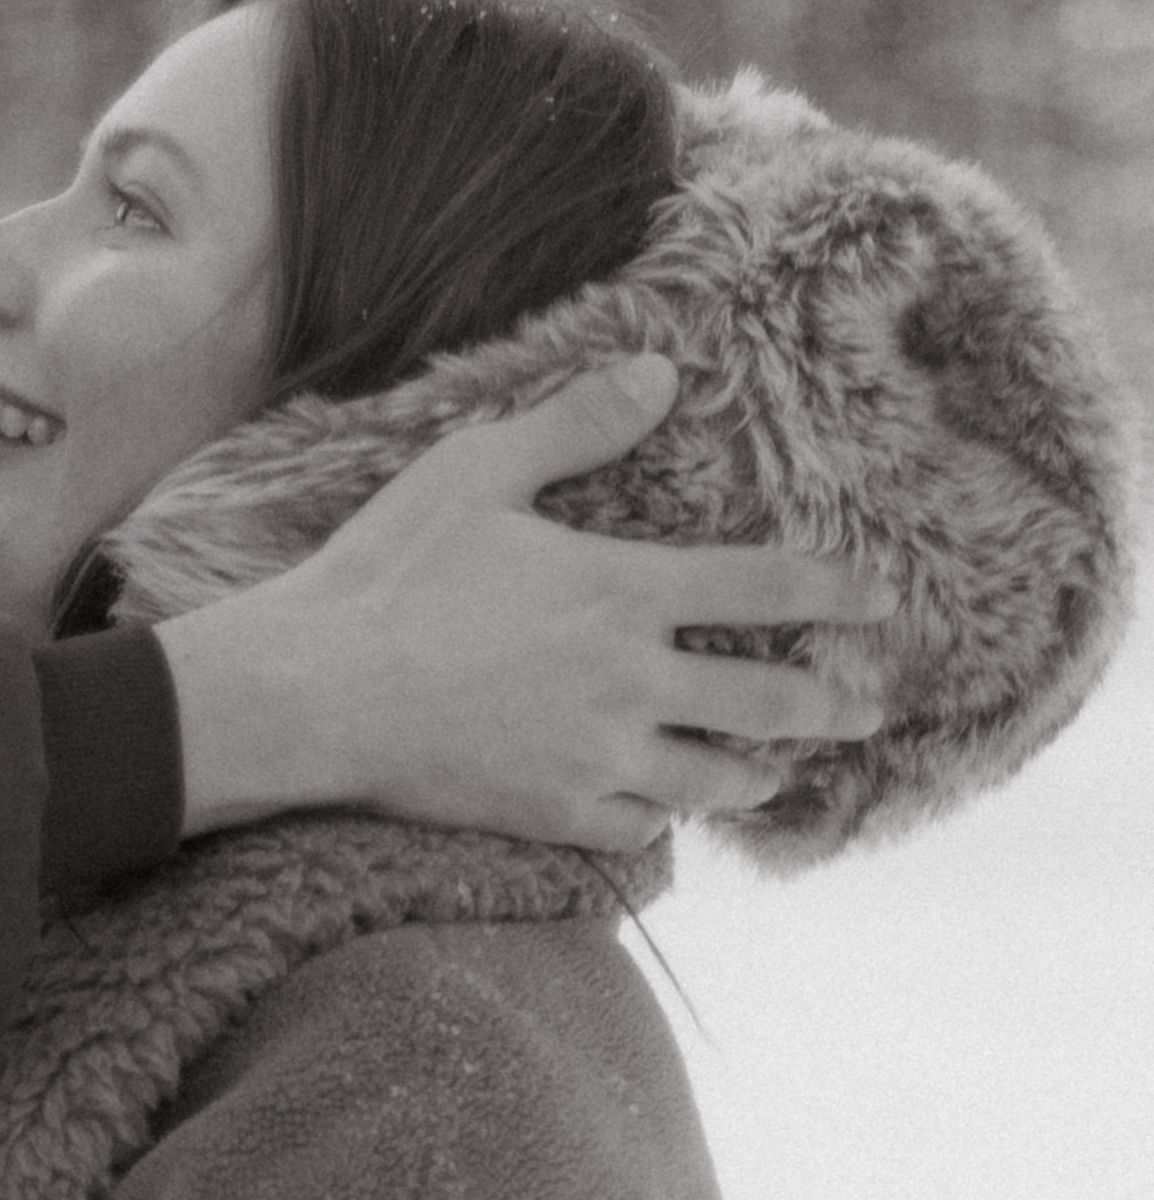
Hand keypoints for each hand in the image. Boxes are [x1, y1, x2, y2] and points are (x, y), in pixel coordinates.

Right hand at [156, 355, 898, 850]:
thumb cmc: (388, 574)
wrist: (316, 694)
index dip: (836, 591)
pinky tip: (666, 813)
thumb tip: (660, 370)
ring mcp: (596, 757)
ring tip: (778, 774)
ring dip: (757, 776)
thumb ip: (576, 424)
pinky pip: (639, 829)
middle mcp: (631, 683)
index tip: (883, 600)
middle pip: (767, 702)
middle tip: (866, 712)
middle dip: (832, 707)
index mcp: (623, 592)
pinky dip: (663, 821)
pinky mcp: (552, 813)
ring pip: (713, 781)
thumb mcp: (475, 471)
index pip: (766, 587)